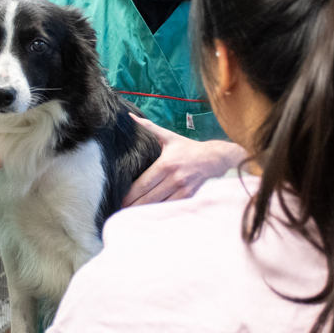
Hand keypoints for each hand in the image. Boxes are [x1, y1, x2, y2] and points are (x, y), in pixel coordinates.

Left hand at [123, 115, 247, 206]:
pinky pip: (171, 206)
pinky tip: (150, 214)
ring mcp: (182, 188)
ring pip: (159, 203)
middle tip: (121, 210)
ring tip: (132, 215)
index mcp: (165, 163)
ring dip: (145, 210)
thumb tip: (132, 117)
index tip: (120, 199)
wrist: (213, 158)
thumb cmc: (187, 148)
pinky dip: (160, 211)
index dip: (130, 193)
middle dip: (134, 205)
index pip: (143, 183)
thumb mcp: (169, 137)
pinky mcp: (188, 195)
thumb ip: (149, 127)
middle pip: (149, 196)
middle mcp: (173, 177)